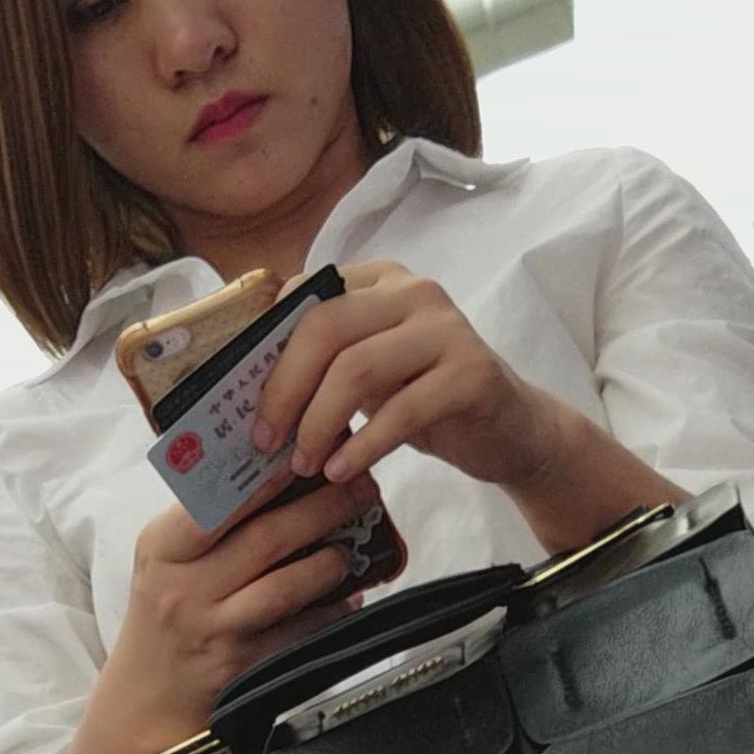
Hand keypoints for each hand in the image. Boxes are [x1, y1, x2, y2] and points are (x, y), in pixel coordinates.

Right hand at [97, 476, 380, 753]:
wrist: (148, 696)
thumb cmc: (167, 613)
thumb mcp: (168, 560)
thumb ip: (208, 519)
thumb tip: (278, 472)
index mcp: (164, 549)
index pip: (218, 503)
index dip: (269, 478)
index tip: (309, 453)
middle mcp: (185, 588)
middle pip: (264, 539)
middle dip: (321, 510)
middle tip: (360, 490)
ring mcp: (214, 629)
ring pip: (284, 588)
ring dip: (328, 564)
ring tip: (350, 549)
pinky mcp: (241, 667)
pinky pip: (297, 633)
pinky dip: (330, 614)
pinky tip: (349, 599)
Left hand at [253, 259, 560, 493]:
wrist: (512, 432)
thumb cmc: (428, 403)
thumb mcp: (371, 374)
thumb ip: (324, 363)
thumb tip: (244, 390)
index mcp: (380, 280)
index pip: (305, 298)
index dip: (265, 349)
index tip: (240, 400)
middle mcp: (414, 291)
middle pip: (324, 328)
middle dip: (283, 389)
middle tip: (265, 441)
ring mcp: (447, 329)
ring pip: (356, 368)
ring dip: (318, 423)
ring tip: (305, 464)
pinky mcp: (472, 373)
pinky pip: (401, 410)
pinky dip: (363, 446)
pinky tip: (342, 472)